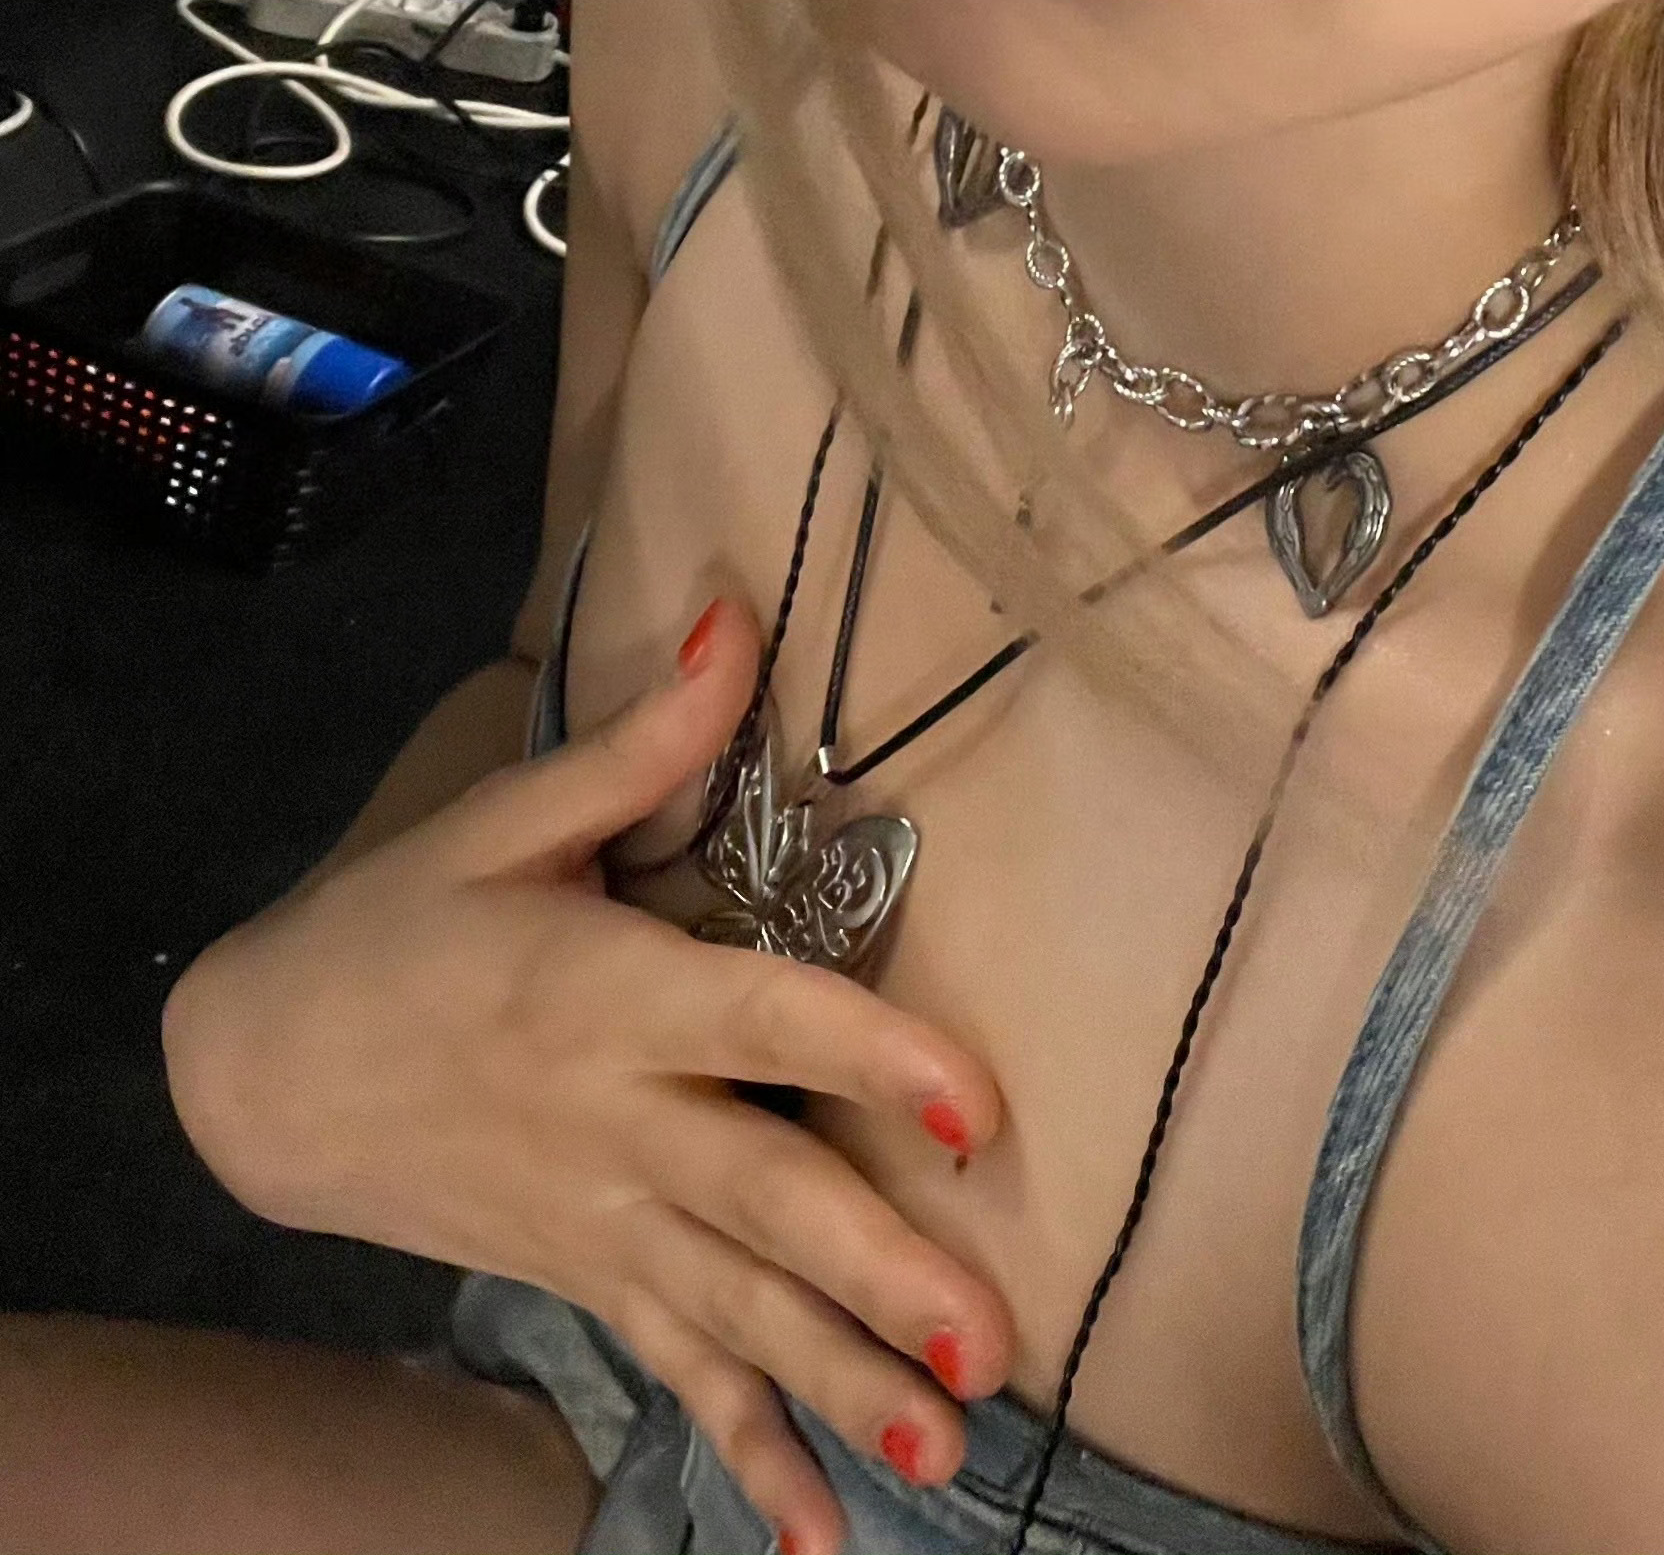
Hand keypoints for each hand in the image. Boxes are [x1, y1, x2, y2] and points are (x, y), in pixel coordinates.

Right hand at [163, 604, 1013, 1554]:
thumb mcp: (502, 818)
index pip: (760, 1020)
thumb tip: (740, 615)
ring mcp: (599, 1218)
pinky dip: (746, 1451)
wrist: (263, 1067)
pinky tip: (819, 1530)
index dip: (868, 1054)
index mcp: (605, 992)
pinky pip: (676, 1370)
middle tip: (986, 1343)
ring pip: (735, 1308)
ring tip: (945, 1448)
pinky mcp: (583, 1277)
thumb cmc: (399, 922)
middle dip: (877, 1273)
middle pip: (762, 1199)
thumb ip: (642, 740)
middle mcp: (615, 1121)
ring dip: (840, 1380)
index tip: (975, 1102)